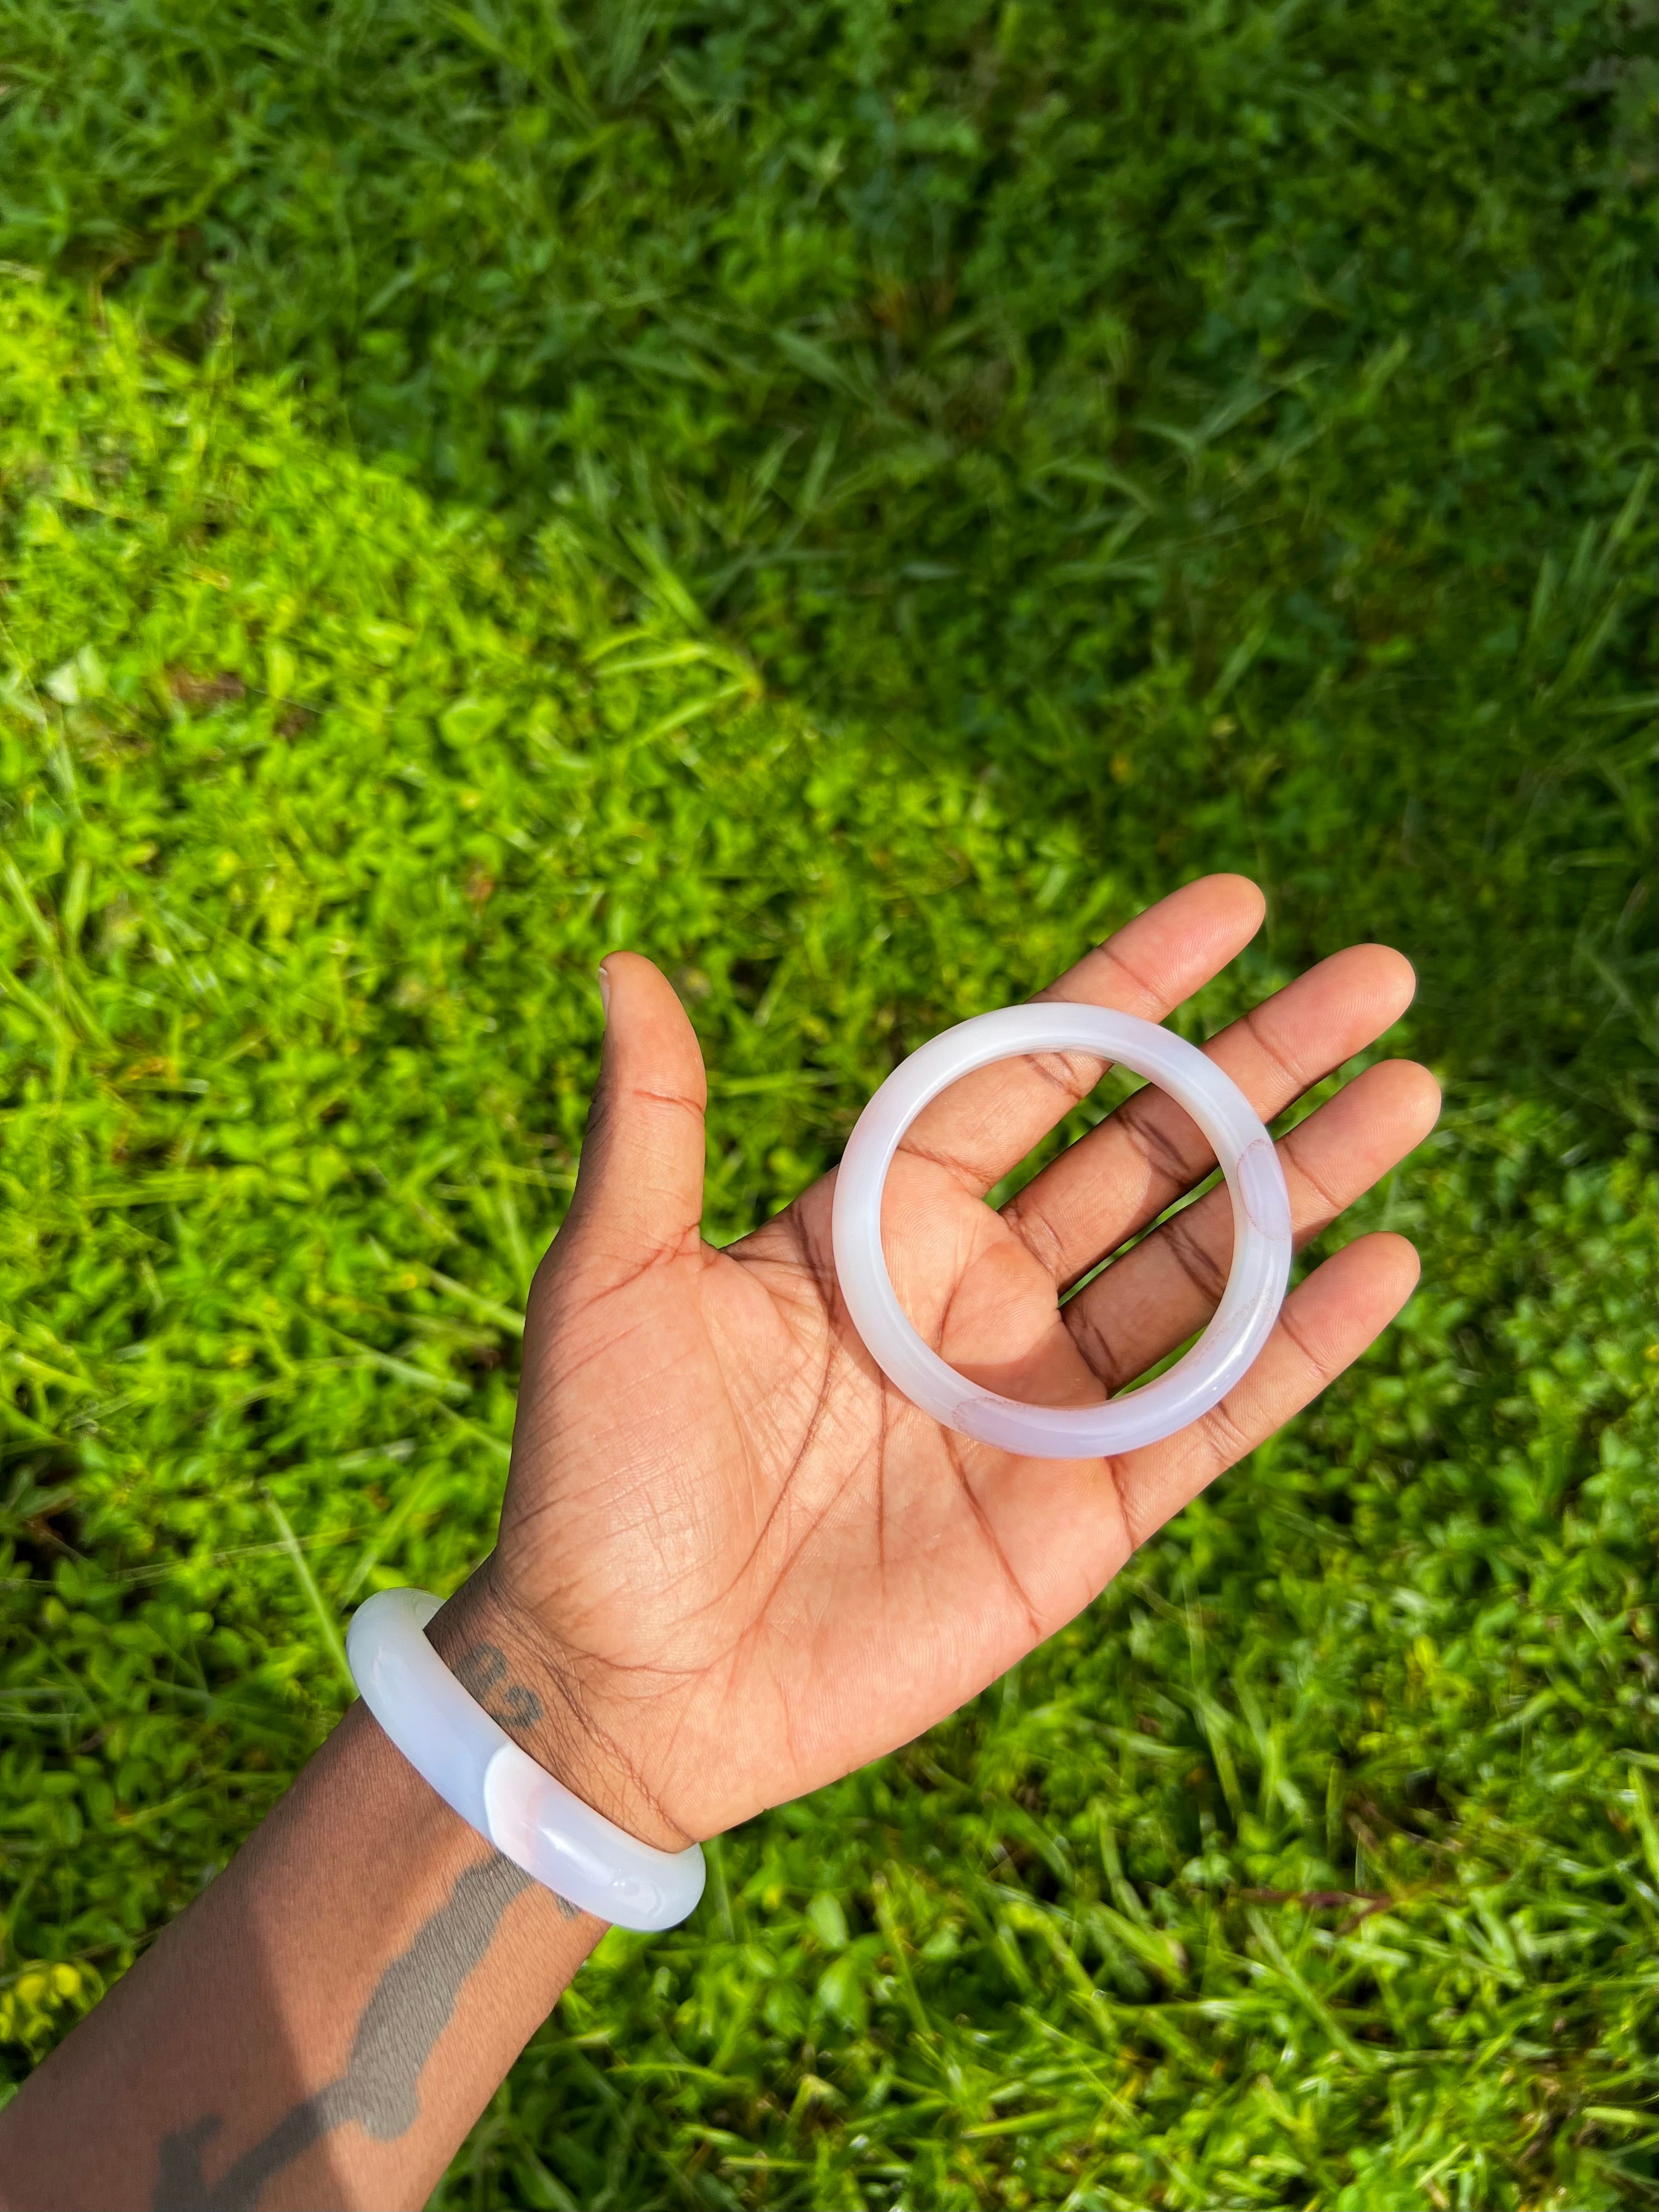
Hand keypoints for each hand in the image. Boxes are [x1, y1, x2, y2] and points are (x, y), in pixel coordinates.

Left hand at [434, 876, 1438, 1848]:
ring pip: (1207, 1264)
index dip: (1136, 988)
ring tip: (1412, 1092)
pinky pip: (1216, 1410)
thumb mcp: (617, 1278)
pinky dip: (1302, 1343)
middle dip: (1264, 1061)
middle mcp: (977, 1295)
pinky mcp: (1083, 1511)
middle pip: (1153, 1148)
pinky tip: (1383, 1263)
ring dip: (1311, 1180)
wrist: (623, 1682)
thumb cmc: (597, 1473)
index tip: (1237, 906)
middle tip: (1382, 975)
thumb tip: (624, 961)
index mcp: (881, 1222)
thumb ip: (653, 1122)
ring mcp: (1039, 1402)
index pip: (1035, 1070)